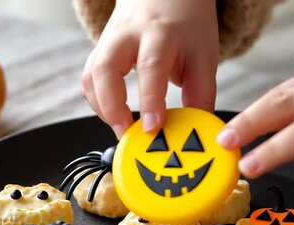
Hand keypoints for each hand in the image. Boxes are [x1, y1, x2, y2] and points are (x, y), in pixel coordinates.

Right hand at [82, 0, 218, 137]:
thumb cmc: (186, 24)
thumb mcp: (204, 55)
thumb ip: (201, 93)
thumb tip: (197, 130)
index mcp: (160, 32)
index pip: (151, 66)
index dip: (150, 100)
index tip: (152, 127)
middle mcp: (128, 34)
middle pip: (106, 69)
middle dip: (112, 107)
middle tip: (127, 133)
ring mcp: (109, 41)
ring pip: (91, 75)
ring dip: (101, 108)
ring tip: (121, 128)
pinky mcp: (100, 50)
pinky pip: (89, 78)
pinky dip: (97, 101)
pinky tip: (113, 115)